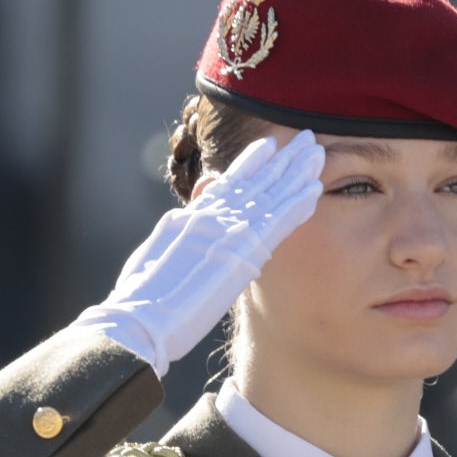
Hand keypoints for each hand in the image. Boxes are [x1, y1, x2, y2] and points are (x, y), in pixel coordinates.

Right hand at [74, 130, 325, 375]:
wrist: (139, 317)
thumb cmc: (141, 298)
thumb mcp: (157, 252)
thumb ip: (181, 232)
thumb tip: (194, 218)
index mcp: (191, 216)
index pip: (229, 182)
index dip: (252, 161)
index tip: (270, 145)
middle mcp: (211, 216)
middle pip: (255, 180)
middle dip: (282, 159)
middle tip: (307, 138)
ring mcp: (227, 231)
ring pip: (271, 193)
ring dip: (297, 172)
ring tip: (317, 152)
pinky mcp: (241, 253)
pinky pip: (278, 222)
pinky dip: (296, 204)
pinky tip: (315, 189)